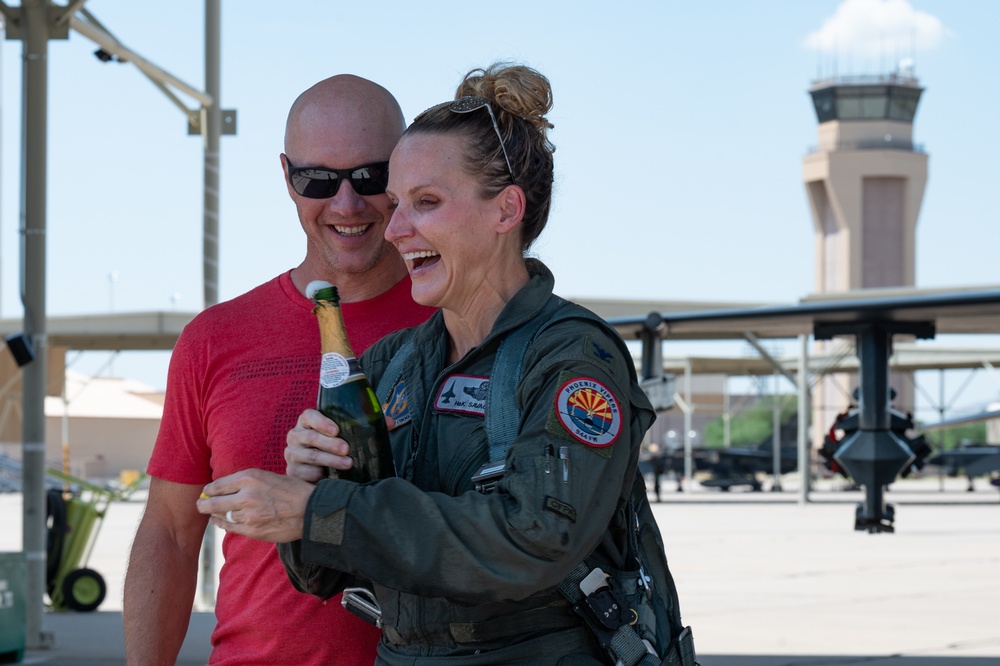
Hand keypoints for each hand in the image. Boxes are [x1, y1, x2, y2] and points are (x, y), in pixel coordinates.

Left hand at [196, 469, 311, 541]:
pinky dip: (222, 523)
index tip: (207, 492)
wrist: (311, 510)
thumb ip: (249, 482)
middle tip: (200, 504)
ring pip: (221, 515)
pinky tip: (219, 521)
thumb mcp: (270, 477)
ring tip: (210, 513)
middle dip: (203, 504)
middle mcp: (245, 494)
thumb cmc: (294, 491)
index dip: (209, 490)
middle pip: (212, 502)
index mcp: (250, 477)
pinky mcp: (252, 530)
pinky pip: (229, 527)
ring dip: (214, 514)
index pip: (218, 485)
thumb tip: (229, 487)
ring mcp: (248, 514)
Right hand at [285, 409, 353, 481]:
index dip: (322, 423)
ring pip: (311, 456)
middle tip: (346, 449)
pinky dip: (319, 474)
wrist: (318, 470)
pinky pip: (305, 473)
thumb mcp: (339, 435)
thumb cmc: (333, 447)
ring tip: (348, 463)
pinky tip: (330, 476)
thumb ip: (352, 429)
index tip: (336, 431)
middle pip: (311, 437)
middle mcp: (295, 435)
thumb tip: (379, 426)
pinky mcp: (292, 470)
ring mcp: (292, 453)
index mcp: (306, 422)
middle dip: (331, 444)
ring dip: (331, 460)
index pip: (310, 416)